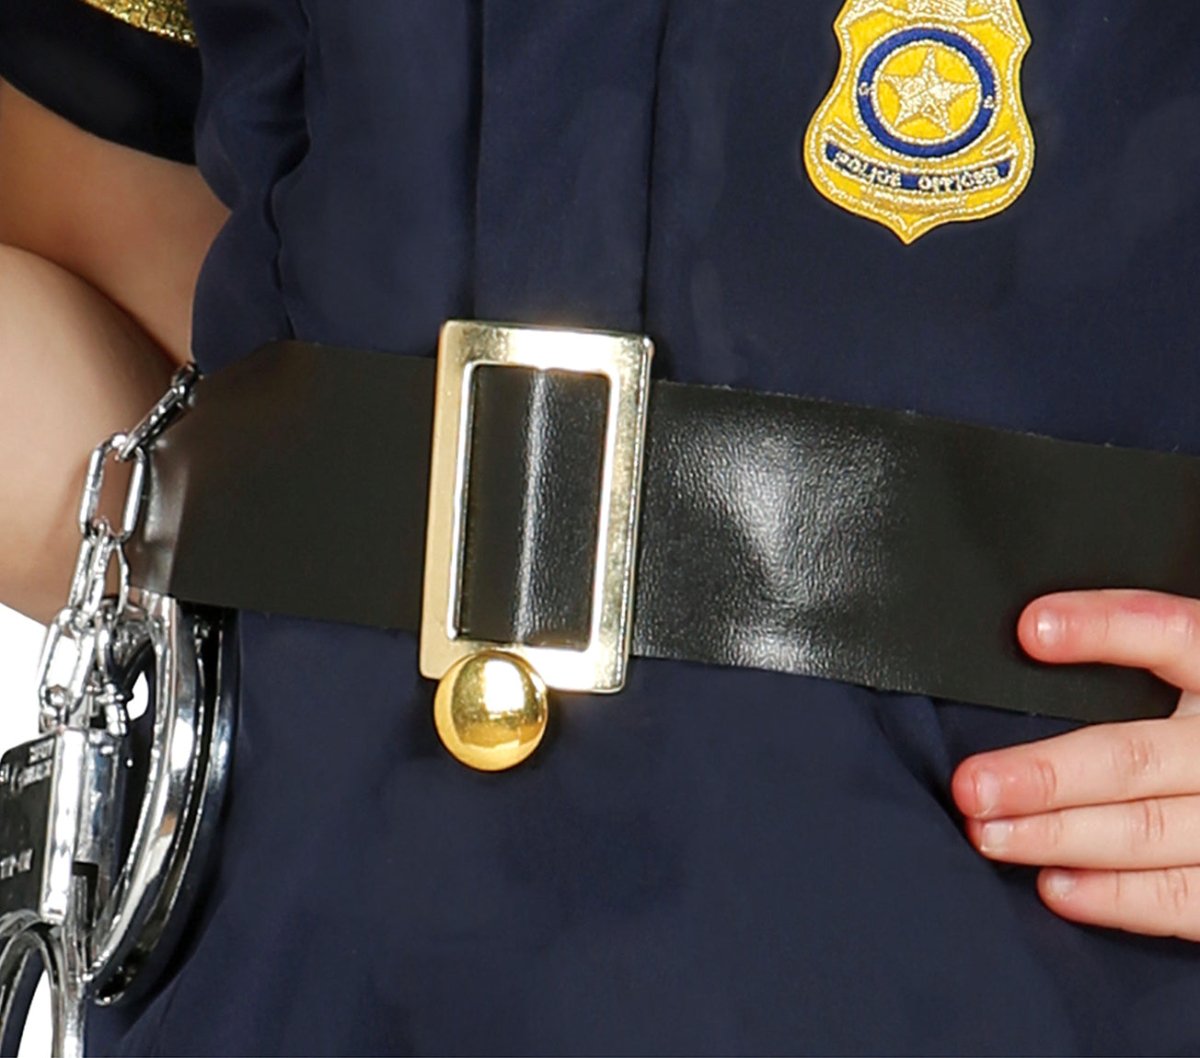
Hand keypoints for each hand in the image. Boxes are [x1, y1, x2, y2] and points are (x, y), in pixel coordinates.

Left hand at [952, 590, 1199, 939]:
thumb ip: (1135, 664)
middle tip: (973, 786)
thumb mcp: (1186, 682)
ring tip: (990, 834)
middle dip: (1045, 775)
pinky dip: (1114, 896)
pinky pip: (1180, 896)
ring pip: (1147, 829)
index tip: (1032, 630)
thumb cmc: (1194, 729)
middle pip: (1134, 756)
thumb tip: (1030, 638)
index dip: (1105, 627)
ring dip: (1058, 835)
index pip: (1173, 635)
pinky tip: (1055, 887)